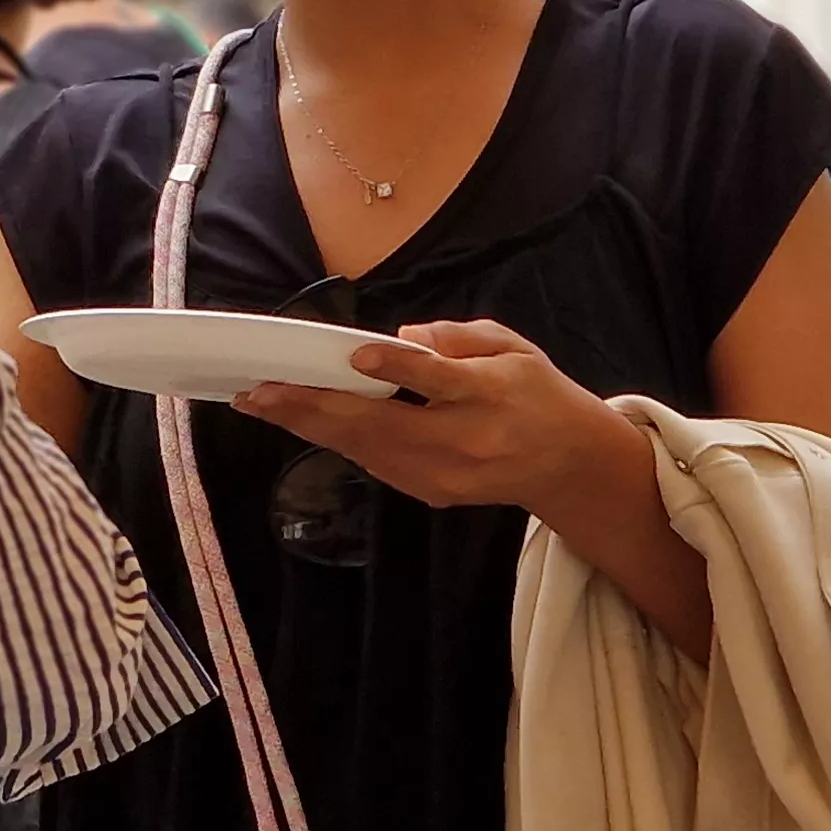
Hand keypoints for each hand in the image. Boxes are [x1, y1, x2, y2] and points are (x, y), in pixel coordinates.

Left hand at [233, 320, 629, 515]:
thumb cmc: (537, 393)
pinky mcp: (432, 494)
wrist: (569, 464)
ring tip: (263, 404)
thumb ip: (459, 337)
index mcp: (490, 395)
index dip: (397, 370)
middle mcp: (464, 440)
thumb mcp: (513, 347)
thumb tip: (404, 336)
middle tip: (261, 390)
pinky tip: (301, 421)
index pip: (438, 382)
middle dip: (314, 407)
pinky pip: (374, 464)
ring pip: (366, 450)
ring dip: (309, 426)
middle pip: (381, 426)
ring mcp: (445, 475)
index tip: (357, 357)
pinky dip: (335, 441)